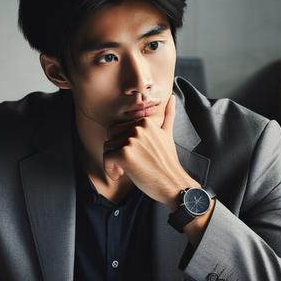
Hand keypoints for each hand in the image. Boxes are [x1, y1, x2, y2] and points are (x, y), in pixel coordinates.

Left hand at [102, 95, 195, 209]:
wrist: (173, 183)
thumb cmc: (168, 163)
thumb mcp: (168, 135)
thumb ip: (168, 115)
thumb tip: (172, 98)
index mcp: (145, 122)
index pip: (119, 129)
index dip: (121, 143)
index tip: (131, 156)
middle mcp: (138, 128)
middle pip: (111, 137)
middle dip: (114, 151)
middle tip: (125, 164)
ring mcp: (131, 141)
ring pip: (108, 148)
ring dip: (112, 162)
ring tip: (124, 171)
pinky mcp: (124, 154)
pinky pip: (106, 159)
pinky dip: (109, 169)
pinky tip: (119, 176)